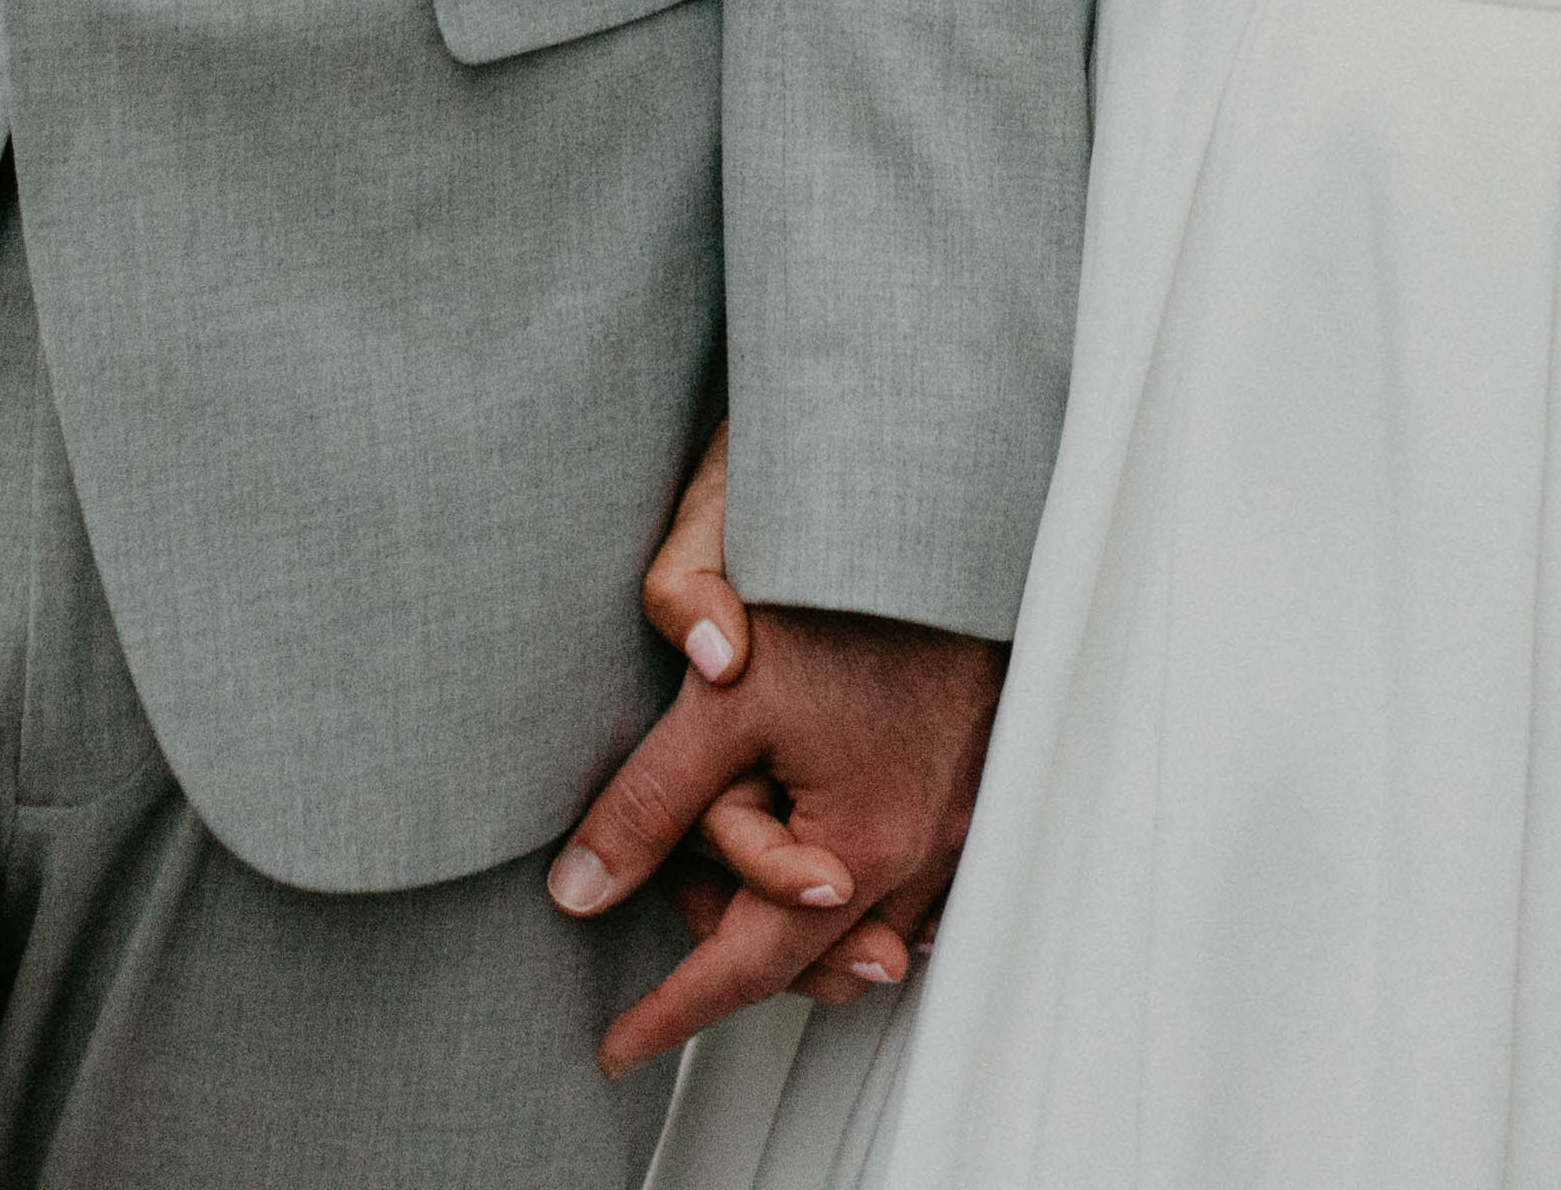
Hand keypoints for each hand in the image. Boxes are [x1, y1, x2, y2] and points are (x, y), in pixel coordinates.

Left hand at [553, 539, 1002, 1074]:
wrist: (947, 509)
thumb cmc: (842, 596)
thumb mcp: (721, 703)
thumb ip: (647, 808)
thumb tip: (578, 894)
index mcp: (862, 848)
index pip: (747, 971)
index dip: (671, 1014)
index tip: (614, 1050)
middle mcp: (928, 851)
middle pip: (808, 960)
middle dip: (724, 940)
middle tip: (654, 883)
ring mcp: (964, 819)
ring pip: (865, 922)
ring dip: (789, 910)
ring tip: (721, 852)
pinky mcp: (982, 778)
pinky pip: (916, 877)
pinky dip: (857, 882)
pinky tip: (814, 839)